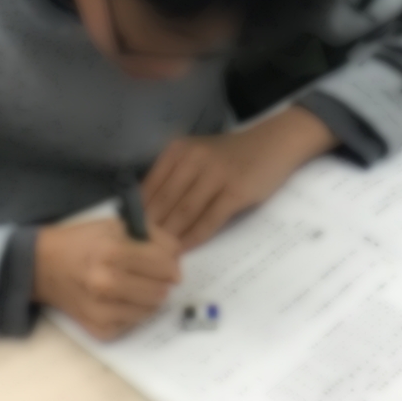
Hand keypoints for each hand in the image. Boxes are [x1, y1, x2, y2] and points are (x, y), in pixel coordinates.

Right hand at [33, 219, 181, 339]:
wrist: (43, 267)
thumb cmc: (83, 243)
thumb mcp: (116, 226)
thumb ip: (154, 237)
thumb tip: (178, 258)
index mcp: (112, 252)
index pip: (165, 265)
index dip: (171, 261)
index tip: (165, 261)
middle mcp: (107, 283)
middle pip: (162, 290)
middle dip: (161, 281)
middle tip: (148, 274)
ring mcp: (102, 310)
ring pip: (151, 309)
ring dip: (148, 297)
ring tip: (132, 285)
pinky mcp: (100, 329)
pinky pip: (134, 323)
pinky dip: (132, 312)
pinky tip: (118, 299)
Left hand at [143, 108, 336, 249]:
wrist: (272, 144)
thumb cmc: (229, 155)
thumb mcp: (196, 156)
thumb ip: (173, 178)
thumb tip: (145, 213)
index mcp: (178, 150)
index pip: (149, 187)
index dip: (137, 215)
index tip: (129, 236)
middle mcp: (193, 159)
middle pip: (164, 202)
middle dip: (151, 230)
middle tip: (140, 253)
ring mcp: (215, 174)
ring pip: (184, 212)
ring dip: (171, 237)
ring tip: (160, 257)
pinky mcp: (235, 191)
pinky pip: (209, 220)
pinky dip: (194, 237)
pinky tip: (185, 249)